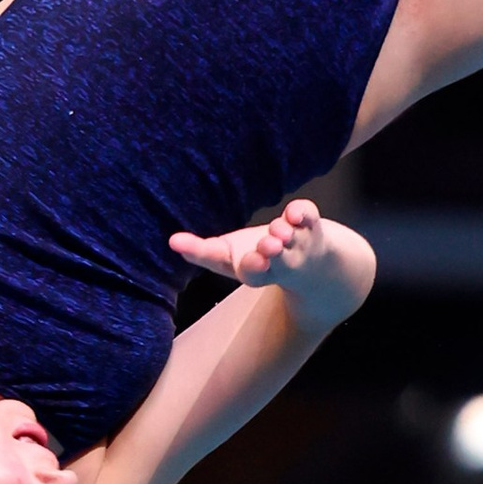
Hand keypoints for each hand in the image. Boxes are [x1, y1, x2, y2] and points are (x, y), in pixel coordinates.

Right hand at [170, 198, 371, 324]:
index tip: (249, 261)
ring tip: (280, 229)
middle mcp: (280, 261)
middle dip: (271, 253)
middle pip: (277, 261)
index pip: (251, 272)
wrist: (308, 260)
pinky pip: (309, 218)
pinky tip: (296, 211)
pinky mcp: (311, 225)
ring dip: (286, 233)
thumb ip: (202, 252)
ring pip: (294, 239)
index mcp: (257, 272)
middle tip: (268, 246)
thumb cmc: (259, 257)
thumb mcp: (227, 259)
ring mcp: (299, 243)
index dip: (250, 267)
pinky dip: (303, 213)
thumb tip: (171, 242)